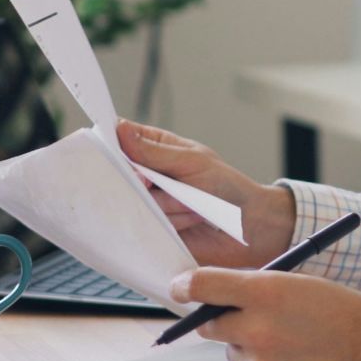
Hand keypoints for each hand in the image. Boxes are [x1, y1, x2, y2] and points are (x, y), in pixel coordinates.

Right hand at [118, 119, 296, 267]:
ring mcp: (148, 203)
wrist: (248, 228)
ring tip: (192, 204)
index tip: (114, 150)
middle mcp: (147, 176)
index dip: (111, 143)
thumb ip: (154, 151)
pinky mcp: (152, 230)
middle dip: (143, 180)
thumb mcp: (192, 161)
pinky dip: (171, 222)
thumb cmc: (226, 187)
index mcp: (155, 149)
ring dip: (169, 204)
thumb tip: (121, 130)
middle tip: (160, 183)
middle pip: (119, 173)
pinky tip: (190, 220)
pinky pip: (145, 226)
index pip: (120, 138)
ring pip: (135, 201)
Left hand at [171, 268, 360, 360]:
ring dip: (250, 348)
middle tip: (249, 319)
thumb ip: (257, 288)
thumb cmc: (345, 313)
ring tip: (292, 345)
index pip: (205, 285)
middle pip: (210, 324)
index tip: (180, 287)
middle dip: (223, 319)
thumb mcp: (301, 284)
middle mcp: (258, 329)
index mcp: (267, 292)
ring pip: (234, 353)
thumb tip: (217, 295)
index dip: (186, 285)